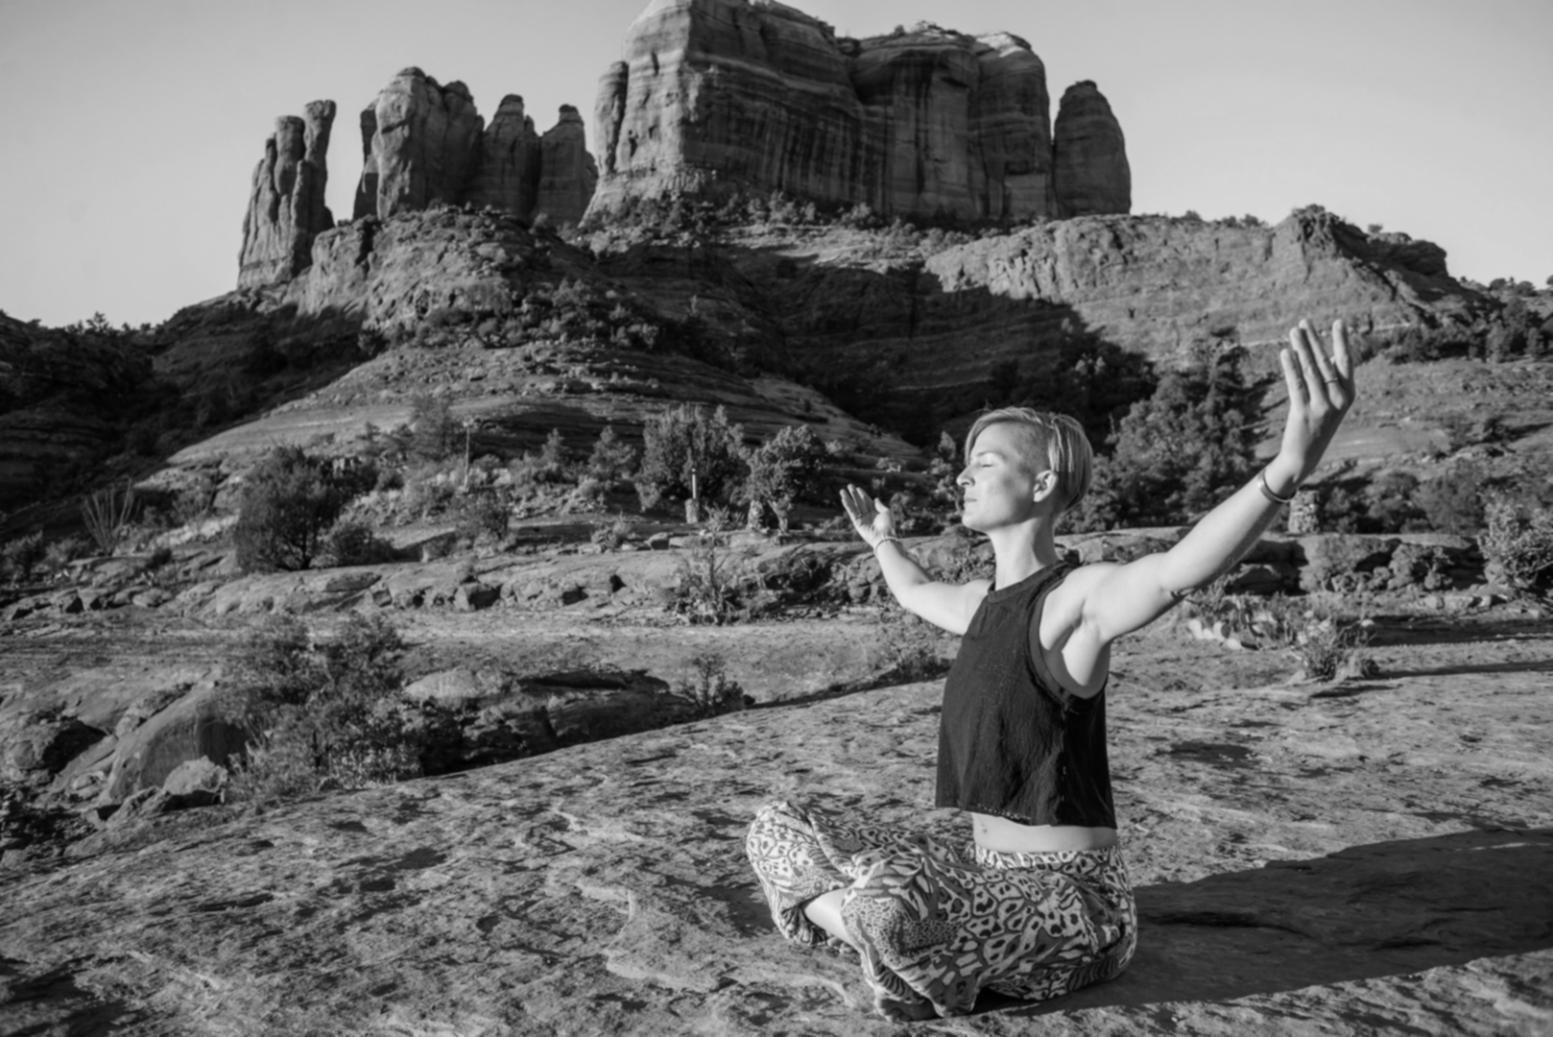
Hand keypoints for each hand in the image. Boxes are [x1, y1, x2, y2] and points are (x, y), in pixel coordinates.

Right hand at [839, 484, 893, 547]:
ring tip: (842, 491)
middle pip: (860, 502)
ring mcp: (862, 519)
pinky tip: (843, 499)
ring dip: (848, 498)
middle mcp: (868, 515)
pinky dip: (847, 506)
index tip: (858, 488)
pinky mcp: (857, 523)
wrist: (884, 537)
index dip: (863, 494)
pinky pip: (852, 513)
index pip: (867, 501)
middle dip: (854, 494)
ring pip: (854, 506)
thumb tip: (875, 498)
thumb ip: (879, 505)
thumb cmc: (888, 525)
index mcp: (875, 512)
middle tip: (849, 485)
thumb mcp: (886, 512)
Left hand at [1271, 318, 1355, 488]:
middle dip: (1313, 340)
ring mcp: (1321, 406)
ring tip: (1293, 331)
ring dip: (1300, 348)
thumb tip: (1328, 355)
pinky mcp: (1303, 412)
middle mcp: (1338, 399)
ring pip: (1310, 370)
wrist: (1304, 456)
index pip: (1346, 362)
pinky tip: (1285, 352)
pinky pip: (1296, 384)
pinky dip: (1290, 366)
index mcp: (1348, 394)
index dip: (1342, 341)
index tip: (1338, 322)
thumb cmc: (1317, 426)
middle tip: (1304, 322)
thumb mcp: (1330, 404)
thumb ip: (1331, 381)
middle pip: (1325, 362)